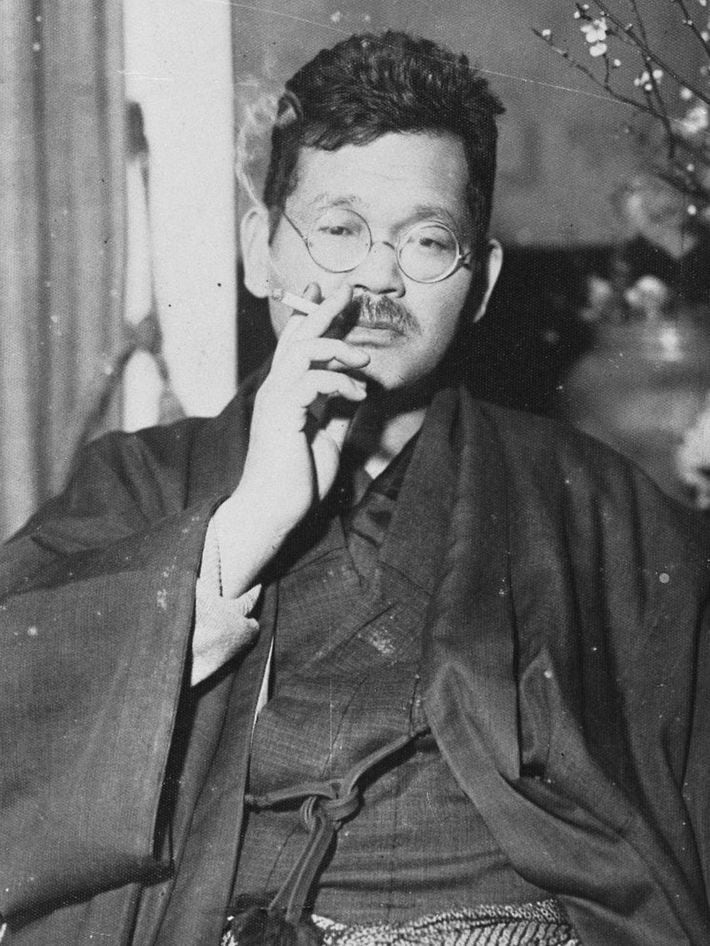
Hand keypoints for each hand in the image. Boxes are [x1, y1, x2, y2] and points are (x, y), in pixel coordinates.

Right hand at [212, 283, 369, 595]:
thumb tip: (358, 390)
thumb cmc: (295, 481)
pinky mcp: (281, 414)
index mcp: (285, 395)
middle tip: (347, 288)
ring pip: (301, 350)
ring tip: (364, 357)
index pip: (297, 346)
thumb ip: (337, 413)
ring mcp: (275, 400)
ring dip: (336, 346)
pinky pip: (310, 381)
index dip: (313, 318)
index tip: (331, 295)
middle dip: (322, 309)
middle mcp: (275, 390)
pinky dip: (338, 382)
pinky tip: (358, 394)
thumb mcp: (327, 440)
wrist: (272, 512)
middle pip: (297, 336)